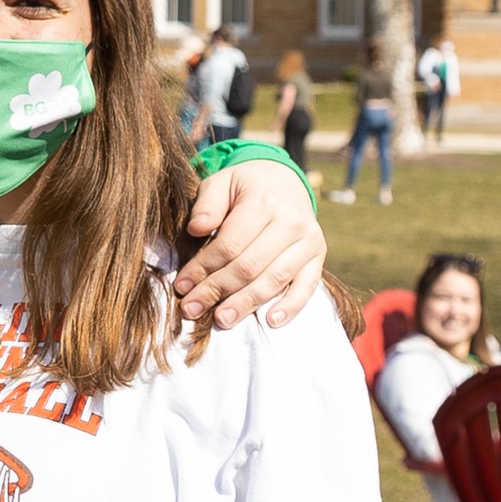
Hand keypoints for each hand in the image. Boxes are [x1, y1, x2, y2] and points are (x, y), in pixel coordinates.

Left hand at [171, 163, 324, 329]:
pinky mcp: (318, 256)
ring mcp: (308, 240)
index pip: (230, 245)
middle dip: (217, 290)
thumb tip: (196, 229)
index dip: (203, 268)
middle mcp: (291, 221)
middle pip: (249, 266)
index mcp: (264, 202)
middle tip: (192, 309)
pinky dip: (291, 306)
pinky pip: (307, 286)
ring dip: (246, 304)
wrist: (283, 180)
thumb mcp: (221, 182)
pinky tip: (270, 321)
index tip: (182, 286)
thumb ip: (207, 204)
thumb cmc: (244, 187)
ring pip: (274, 279)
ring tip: (222, 320)